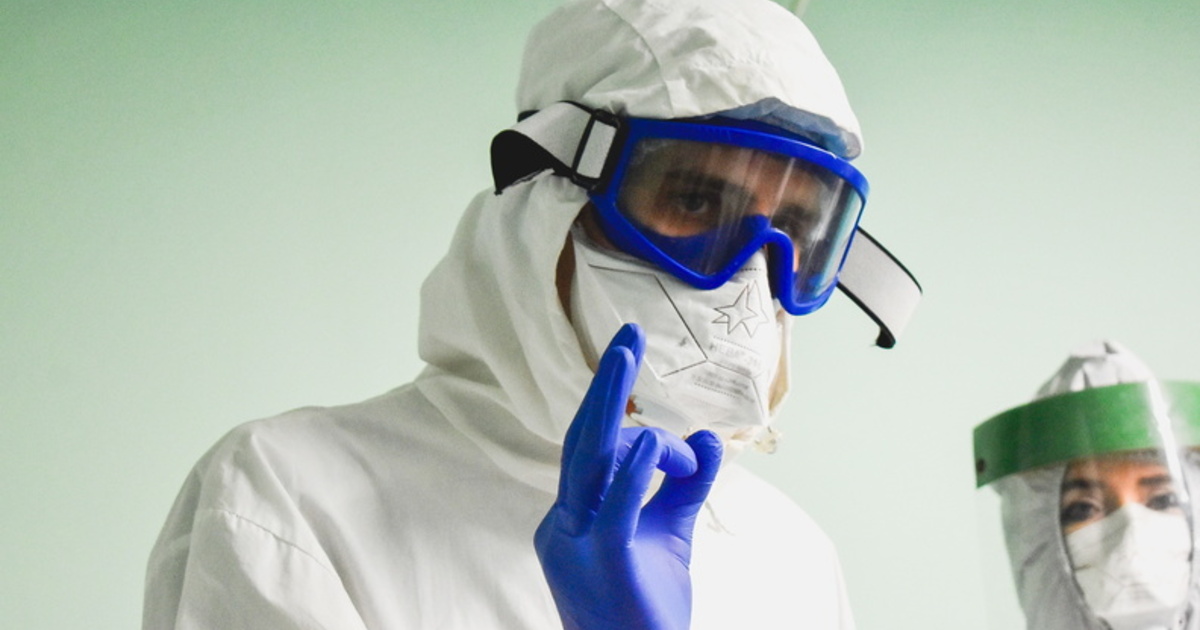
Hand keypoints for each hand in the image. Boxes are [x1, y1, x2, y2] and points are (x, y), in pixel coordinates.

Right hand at [535, 323, 723, 629]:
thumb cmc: (645, 609)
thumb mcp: (669, 538)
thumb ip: (684, 489)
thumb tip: (712, 439)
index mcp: (569, 518)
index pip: (594, 453)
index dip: (623, 418)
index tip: (653, 395)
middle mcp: (562, 526)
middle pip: (579, 441)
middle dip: (604, 386)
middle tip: (628, 337)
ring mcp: (577, 545)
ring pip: (590, 462)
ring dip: (613, 408)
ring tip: (637, 366)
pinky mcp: (604, 563)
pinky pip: (614, 508)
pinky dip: (634, 470)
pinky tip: (657, 441)